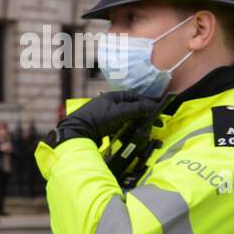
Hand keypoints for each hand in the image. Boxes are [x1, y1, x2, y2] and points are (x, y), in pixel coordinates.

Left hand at [45, 91, 160, 147]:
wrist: (76, 133)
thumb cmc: (96, 119)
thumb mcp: (120, 112)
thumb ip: (138, 109)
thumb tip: (154, 107)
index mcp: (112, 97)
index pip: (134, 97)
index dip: (146, 104)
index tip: (157, 111)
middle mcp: (108, 104)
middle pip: (130, 109)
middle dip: (142, 116)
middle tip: (153, 124)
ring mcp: (104, 116)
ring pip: (125, 119)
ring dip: (134, 125)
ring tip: (143, 131)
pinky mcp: (101, 127)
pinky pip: (117, 128)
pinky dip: (125, 131)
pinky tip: (129, 137)